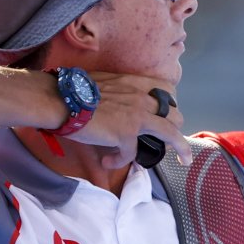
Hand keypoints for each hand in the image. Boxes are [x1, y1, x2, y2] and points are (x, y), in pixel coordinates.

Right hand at [71, 72, 193, 167]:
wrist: (59, 99)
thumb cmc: (74, 89)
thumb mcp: (104, 83)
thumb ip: (119, 92)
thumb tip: (117, 107)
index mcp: (135, 83)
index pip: (167, 90)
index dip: (170, 104)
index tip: (167, 114)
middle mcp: (141, 98)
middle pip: (175, 114)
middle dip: (175, 128)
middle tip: (170, 140)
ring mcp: (137, 116)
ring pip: (171, 133)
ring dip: (180, 148)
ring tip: (183, 160)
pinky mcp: (126, 134)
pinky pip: (131, 154)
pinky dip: (119, 160)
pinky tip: (107, 161)